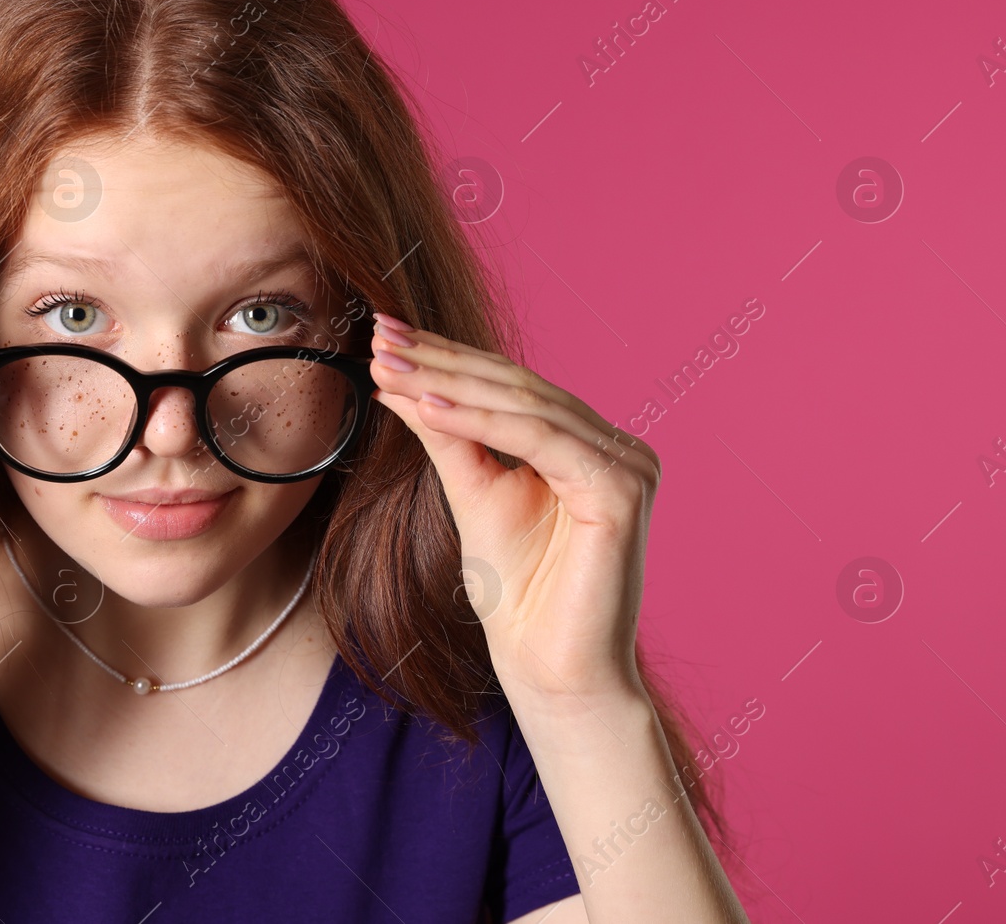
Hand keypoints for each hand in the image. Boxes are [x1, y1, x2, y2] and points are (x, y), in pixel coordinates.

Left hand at [366, 313, 660, 704]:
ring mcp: (626, 465)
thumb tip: (396, 381)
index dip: (445, 357)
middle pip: (516, 387)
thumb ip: (445, 435)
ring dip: (449, 382)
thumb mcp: (471, 494)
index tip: (384, 334)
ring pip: (524, 407)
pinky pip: (539, 441)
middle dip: (440, 360)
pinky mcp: (620, 490)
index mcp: (586, 445)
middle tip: (379, 336)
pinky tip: (430, 407)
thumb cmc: (518, 596)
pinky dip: (481, 421)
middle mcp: (615, 446)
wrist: (550, 671)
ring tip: (391, 366)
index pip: (509, 387)